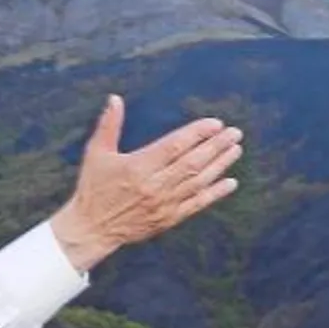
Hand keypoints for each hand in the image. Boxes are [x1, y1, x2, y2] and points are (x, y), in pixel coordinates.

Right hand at [50, 95, 241, 271]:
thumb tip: (115, 98)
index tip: (215, 123)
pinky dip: (215, 193)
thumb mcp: (96, 153)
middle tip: (235, 133)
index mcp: (138, 166)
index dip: (197, 133)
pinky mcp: (169, 219)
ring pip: (199, 182)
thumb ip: (109, 125)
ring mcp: (164, 204)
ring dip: (220, 165)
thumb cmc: (94, 187)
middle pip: (193, 162)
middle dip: (216, 146)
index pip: (175, 146)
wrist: (93, 228)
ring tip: (235, 149)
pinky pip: (197, 204)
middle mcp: (154, 185)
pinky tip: (231, 182)